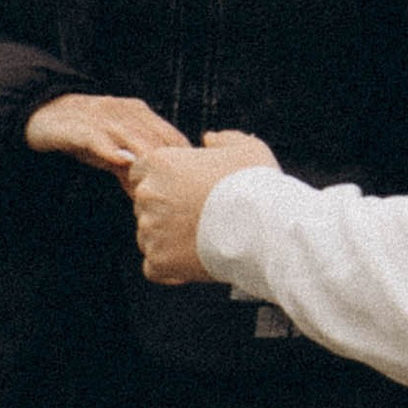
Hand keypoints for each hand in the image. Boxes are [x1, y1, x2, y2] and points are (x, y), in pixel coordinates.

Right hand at [25, 92, 189, 178]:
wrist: (43, 112)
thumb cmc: (86, 134)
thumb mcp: (114, 150)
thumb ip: (135, 168)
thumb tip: (154, 196)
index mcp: (139, 114)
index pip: (170, 136)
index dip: (184, 159)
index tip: (196, 182)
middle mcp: (125, 112)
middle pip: (156, 137)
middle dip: (169, 163)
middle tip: (178, 191)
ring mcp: (102, 117)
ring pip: (131, 136)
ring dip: (145, 159)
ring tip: (156, 181)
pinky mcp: (78, 126)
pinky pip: (97, 137)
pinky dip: (109, 148)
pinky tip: (120, 160)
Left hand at [127, 130, 277, 283]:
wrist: (265, 228)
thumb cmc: (256, 186)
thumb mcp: (247, 148)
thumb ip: (223, 140)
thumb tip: (210, 139)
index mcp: (161, 163)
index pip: (141, 171)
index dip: (163, 181)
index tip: (184, 190)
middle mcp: (149, 195)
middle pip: (144, 204)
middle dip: (166, 211)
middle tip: (200, 216)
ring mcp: (151, 230)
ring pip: (149, 235)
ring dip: (168, 239)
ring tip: (203, 240)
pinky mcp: (160, 260)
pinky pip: (155, 266)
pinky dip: (171, 267)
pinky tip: (194, 262)